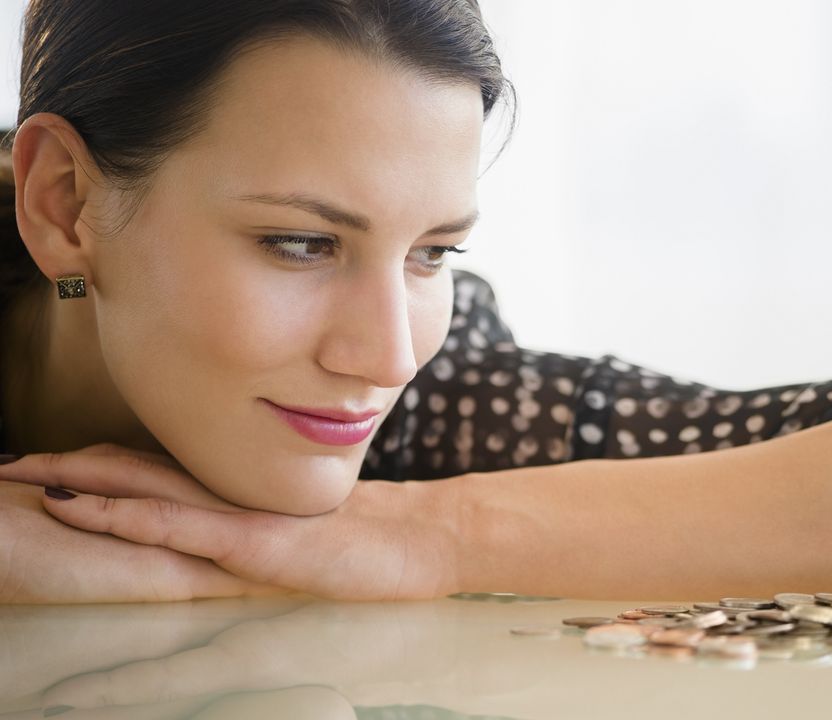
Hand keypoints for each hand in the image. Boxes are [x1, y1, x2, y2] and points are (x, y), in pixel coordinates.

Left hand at [0, 444, 462, 600]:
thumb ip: (258, 522)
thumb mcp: (299, 531)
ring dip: (76, 483)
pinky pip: (174, 529)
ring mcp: (237, 516)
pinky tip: (83, 509)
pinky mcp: (252, 541)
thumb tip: (231, 529)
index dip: (93, 465)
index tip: (42, 464)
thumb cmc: (367, 541)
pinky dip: (121, 517)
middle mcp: (226, 497)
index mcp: (233, 495)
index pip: (149, 472)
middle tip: (8, 463)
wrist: (419, 540)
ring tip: (22, 475)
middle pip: (130, 471)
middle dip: (64, 467)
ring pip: (140, 491)